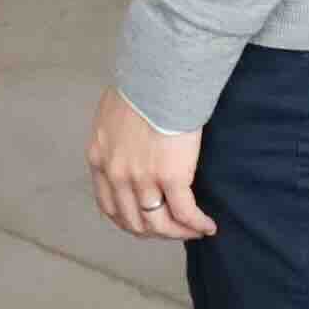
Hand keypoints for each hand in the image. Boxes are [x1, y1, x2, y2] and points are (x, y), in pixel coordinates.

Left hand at [89, 87, 214, 242]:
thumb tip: (128, 143)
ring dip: (178, 233)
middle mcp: (116, 174)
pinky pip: (185, 213)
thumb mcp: (112, 114)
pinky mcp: (171, 177)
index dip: (129, 221)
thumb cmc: (141, 85)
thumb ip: (115, 137)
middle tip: (173, 230)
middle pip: (133, 221)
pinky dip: (197, 225)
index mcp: (99, 159)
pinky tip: (209, 226)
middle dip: (155, 232)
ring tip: (195, 231)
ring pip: (159, 223)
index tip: (145, 224)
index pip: (109, 205)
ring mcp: (142, 179)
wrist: (159, 74)